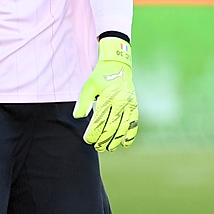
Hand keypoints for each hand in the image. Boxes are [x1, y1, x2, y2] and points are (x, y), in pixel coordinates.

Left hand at [74, 36, 137, 152]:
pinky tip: (125, 143)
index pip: (100, 120)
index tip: (87, 140)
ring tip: (109, 148)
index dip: (93, 132)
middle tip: (97, 147)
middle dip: (104, 139)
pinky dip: (130, 134)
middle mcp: (120, 101)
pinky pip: (134, 122)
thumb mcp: (89, 86)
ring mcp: (129, 104)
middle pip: (112, 126)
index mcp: (108, 96)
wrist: (118, 65)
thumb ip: (83, 102)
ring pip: (124, 126)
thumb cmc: (100, 76)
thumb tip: (78, 117)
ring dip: (117, 140)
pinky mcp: (134, 105)